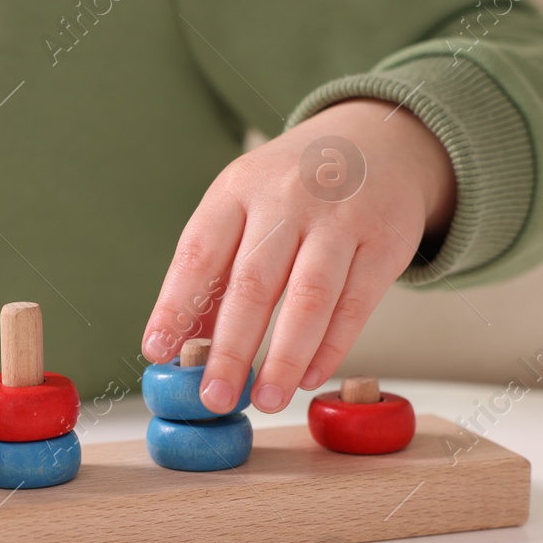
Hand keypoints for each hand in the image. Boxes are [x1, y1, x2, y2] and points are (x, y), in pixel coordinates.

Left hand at [141, 98, 456, 413]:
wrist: (379, 142)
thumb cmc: (296, 190)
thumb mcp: (246, 209)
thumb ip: (217, 271)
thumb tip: (182, 344)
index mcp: (238, 190)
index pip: (199, 252)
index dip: (176, 305)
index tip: (158, 351)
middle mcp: (287, 199)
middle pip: (253, 283)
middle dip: (231, 348)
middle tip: (215, 398)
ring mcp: (340, 219)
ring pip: (309, 297)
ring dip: (284, 356)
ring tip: (266, 400)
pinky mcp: (384, 242)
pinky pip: (355, 305)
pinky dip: (331, 347)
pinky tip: (308, 378)